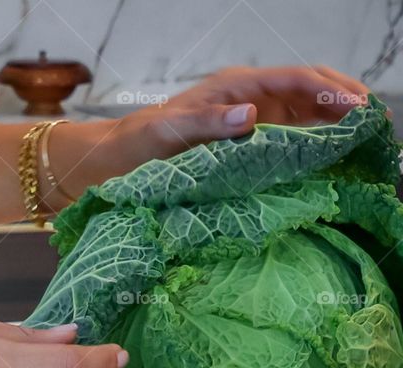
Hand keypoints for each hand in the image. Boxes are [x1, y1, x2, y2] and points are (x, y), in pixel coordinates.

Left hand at [113, 65, 372, 167]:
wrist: (122, 157)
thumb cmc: (144, 141)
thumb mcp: (170, 131)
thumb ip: (208, 122)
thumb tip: (250, 115)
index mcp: (236, 86)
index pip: (295, 79)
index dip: (330, 91)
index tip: (359, 109)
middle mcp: (250, 96)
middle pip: (310, 89)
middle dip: (345, 100)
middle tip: (378, 123)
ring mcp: (252, 116)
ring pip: (307, 110)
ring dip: (338, 120)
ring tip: (369, 138)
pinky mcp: (249, 138)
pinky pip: (292, 133)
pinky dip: (318, 139)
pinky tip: (337, 153)